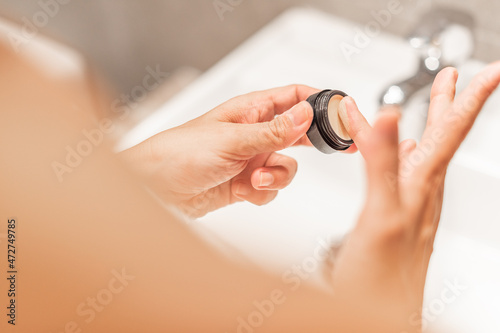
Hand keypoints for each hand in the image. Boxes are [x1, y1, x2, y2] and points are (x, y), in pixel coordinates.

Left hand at [122, 85, 356, 216]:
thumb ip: (272, 131)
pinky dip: (263, 192)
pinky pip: (271, 188)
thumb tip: (306, 113)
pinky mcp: (245, 183)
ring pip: (287, 166)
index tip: (341, 114)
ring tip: (256, 177)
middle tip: (338, 148)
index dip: (319, 103)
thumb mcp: (232, 140)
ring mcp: (251, 158)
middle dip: (315, 143)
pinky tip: (244, 190)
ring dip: (277, 175)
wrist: (156, 189)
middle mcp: (254, 133)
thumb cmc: (180, 153)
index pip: (293, 97)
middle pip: (297, 132)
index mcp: (250, 111)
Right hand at [329, 62, 499, 331]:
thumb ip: (384, 164)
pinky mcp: (397, 214)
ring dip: (430, 123)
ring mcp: (411, 203)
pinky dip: (405, 151)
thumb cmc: (382, 276)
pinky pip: (407, 172)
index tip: (487, 70)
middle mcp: (422, 190)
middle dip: (449, 102)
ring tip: (432, 105)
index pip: (451, 132)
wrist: (380, 312)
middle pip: (442, 137)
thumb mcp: (382, 215)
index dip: (469, 98)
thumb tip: (390, 117)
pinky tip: (403, 153)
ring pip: (426, 153)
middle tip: (455, 75)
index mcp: (421, 185)